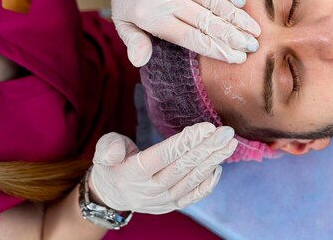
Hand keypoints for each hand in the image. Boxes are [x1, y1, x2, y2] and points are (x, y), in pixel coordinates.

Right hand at [88, 123, 237, 213]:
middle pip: (183, 166)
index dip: (186, 142)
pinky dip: (208, 183)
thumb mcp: (103, 150)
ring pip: (192, 180)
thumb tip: (116, 151)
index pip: (164, 155)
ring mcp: (162, 200)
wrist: (112, 194)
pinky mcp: (172, 205)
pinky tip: (219, 166)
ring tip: (229, 144)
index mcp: (133, 173)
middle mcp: (150, 189)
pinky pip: (193, 196)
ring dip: (213, 161)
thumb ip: (108, 147)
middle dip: (207, 148)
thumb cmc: (112, 164)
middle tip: (226, 132)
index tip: (207, 127)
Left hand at [92, 0, 260, 65]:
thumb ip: (134, 42)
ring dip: (236, 16)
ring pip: (213, 0)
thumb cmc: (129, 1)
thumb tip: (139, 61)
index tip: (238, 58)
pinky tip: (242, 3)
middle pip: (206, 21)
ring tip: (254, 30)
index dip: (218, 49)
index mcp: (152, 17)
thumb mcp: (123, 24)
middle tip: (253, 46)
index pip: (191, 38)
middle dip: (233, 36)